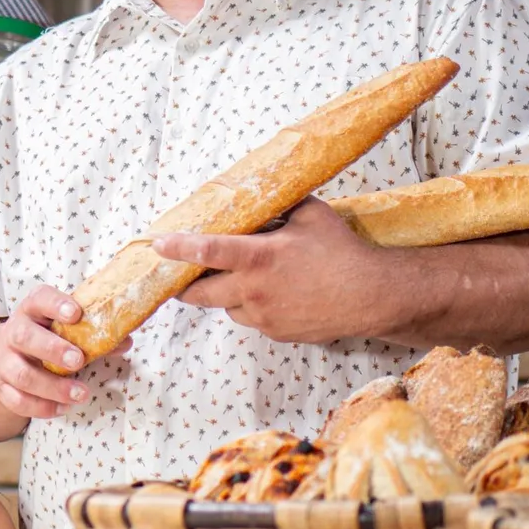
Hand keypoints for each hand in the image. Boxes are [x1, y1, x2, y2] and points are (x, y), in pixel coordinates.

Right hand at [0, 287, 129, 420]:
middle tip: (78, 360)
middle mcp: (13, 333)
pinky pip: (17, 400)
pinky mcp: (2, 386)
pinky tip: (63, 407)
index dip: (56, 304)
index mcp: (32, 311)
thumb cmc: (42, 336)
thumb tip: (124, 341)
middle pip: (24, 337)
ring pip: (22, 374)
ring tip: (81, 393)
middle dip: (52, 350)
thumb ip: (91, 333)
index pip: (39, 299)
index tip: (76, 313)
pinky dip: (42, 407)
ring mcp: (4, 361)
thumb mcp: (61, 327)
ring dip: (53, 387)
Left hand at [153, 197, 392, 343]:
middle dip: (185, 284)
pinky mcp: (275, 333)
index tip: (156, 245)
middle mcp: (253, 291)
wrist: (372, 296)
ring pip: (225, 306)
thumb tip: (258, 194)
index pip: (207, 251)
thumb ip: (277, 205)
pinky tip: (274, 293)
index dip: (177, 248)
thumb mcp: (309, 214)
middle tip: (182, 274)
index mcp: (258, 258)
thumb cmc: (341, 250)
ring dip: (225, 293)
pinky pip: (250, 318)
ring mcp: (262, 316)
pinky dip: (251, 306)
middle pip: (199, 292)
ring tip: (248, 277)